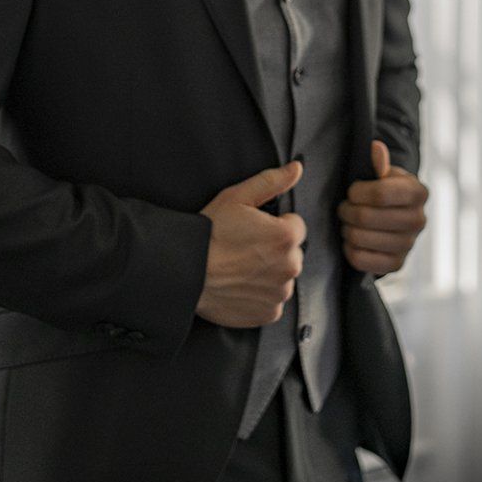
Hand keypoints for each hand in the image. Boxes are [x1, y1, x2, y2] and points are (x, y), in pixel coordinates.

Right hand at [196, 160, 307, 327]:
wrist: (184, 271)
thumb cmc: (208, 233)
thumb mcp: (238, 197)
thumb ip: (272, 182)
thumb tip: (297, 168)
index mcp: (287, 236)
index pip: (295, 226)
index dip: (274, 225)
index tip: (253, 230)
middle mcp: (290, 266)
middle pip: (291, 253)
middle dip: (274, 250)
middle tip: (244, 249)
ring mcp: (280, 292)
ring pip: (283, 277)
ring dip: (269, 273)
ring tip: (239, 267)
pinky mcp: (269, 313)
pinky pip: (272, 300)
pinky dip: (260, 295)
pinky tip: (239, 285)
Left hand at [338, 141, 426, 276]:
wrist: (397, 221)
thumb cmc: (387, 193)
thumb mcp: (385, 175)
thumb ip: (379, 163)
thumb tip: (376, 147)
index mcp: (418, 192)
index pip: (380, 193)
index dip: (357, 192)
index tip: (352, 192)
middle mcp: (419, 220)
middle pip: (366, 217)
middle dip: (347, 211)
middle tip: (343, 208)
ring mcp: (409, 244)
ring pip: (360, 238)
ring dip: (346, 229)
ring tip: (347, 222)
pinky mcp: (397, 264)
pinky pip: (360, 259)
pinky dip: (349, 249)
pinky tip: (352, 240)